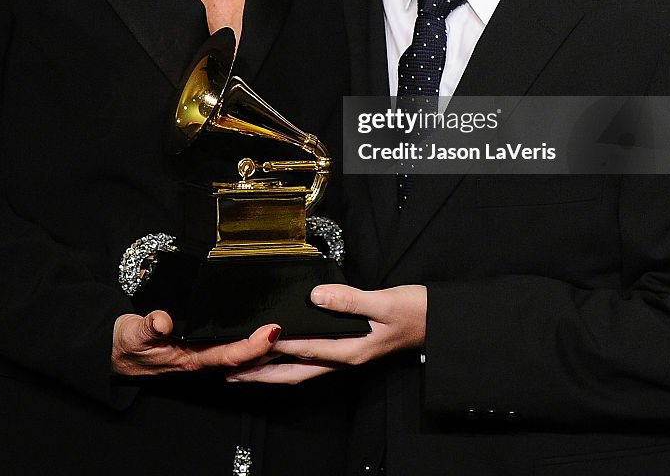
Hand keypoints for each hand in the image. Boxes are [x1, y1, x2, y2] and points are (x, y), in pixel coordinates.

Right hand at [111, 311, 279, 377]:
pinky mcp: (203, 346)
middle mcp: (201, 359)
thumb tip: (162, 321)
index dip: (252, 345)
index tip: (271, 331)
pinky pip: (232, 345)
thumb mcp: (132, 334)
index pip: (227, 354)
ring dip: (264, 344)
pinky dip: (250, 340)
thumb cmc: (127, 344)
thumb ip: (147, 327)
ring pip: (241, 352)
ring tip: (290, 328)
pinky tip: (265, 331)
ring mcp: (204, 354)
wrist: (119, 352)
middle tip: (294, 327)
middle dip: (269, 345)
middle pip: (243, 355)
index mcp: (189, 358)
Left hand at [227, 283, 426, 384]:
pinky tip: (278, 354)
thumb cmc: (415, 311)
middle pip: (296, 372)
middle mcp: (345, 358)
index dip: (276, 346)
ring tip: (244, 369)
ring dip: (271, 370)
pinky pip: (311, 359)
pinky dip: (289, 359)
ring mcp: (346, 355)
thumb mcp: (384, 302)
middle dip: (263, 374)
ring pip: (301, 369)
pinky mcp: (348, 347)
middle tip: (231, 373)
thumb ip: (350, 300)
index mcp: (351, 351)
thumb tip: (316, 296)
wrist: (437, 320)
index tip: (249, 343)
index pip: (305, 350)